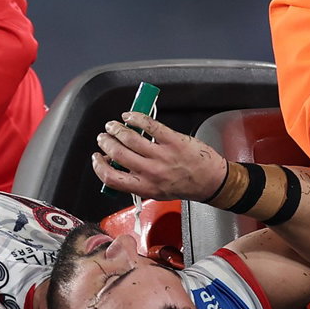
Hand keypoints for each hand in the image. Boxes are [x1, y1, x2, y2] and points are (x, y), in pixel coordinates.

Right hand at [91, 112, 226, 202]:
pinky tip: (130, 116)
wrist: (212, 181)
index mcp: (145, 187)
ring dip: (116, 128)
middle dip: (105, 142)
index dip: (99, 166)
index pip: (111, 178)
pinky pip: (148, 125)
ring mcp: (162, 155)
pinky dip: (135, 117)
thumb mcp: (157, 192)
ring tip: (113, 125)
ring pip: (129, 137)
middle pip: (117, 153)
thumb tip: (116, 165)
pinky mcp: (173, 140)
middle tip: (103, 137)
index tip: (97, 157)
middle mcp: (151, 172)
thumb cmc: (186, 186)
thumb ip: (136, 181)